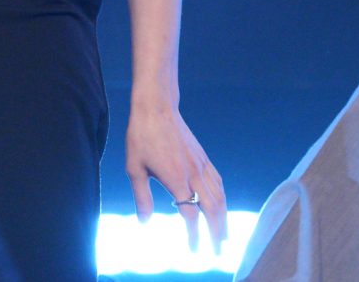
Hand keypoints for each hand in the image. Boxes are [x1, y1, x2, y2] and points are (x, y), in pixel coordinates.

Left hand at [125, 103, 227, 248]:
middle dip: (217, 233)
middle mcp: (193, 174)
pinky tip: (221, 206)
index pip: (189, 214)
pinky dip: (222, 198)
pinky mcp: (203, 157)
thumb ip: (142, 197)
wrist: (156, 108)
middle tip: (218, 251)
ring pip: (219, 197)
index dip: (194, 235)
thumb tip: (144, 222)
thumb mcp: (134, 168)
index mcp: (176, 179)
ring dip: (223, 218)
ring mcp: (201, 165)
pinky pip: (218, 182)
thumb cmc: (141, 136)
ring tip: (224, 235)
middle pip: (212, 210)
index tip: (195, 250)